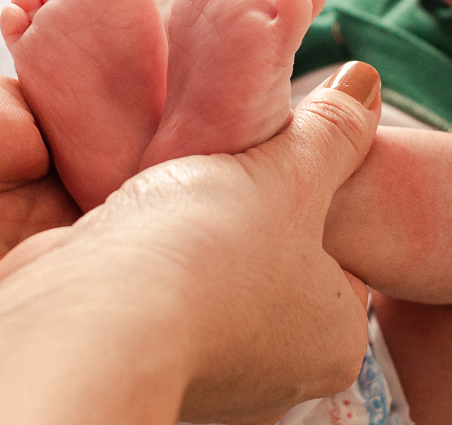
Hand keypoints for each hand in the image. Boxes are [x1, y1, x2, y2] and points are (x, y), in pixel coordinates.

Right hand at [0, 62, 382, 424]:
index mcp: (334, 339)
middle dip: (244, 208)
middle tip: (222, 161)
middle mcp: (274, 369)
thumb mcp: (288, 172)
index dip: (303, 190)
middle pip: (267, 259)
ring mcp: (203, 370)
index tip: (271, 156)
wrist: (84, 319)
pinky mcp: (136, 355)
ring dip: (189, 226)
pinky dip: (145, 250)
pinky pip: (153, 287)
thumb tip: (367, 81)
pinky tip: (133, 213)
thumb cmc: (209, 250)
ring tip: (174, 178)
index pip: (335, 249)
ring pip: (205, 269)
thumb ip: (331, 132)